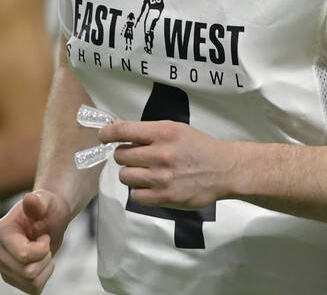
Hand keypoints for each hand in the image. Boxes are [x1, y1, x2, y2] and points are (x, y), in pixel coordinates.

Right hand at [0, 190, 72, 293]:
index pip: (24, 255)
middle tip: (45, 242)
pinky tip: (42, 262)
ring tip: (43, 251)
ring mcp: (2, 266)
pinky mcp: (11, 278)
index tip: (44, 234)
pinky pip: (34, 289)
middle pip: (28, 272)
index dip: (43, 248)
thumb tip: (30, 199)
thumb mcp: (47, 201)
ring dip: (45, 267)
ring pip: (31, 282)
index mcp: (1, 231)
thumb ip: (38, 202)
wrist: (49, 219)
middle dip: (45, 258)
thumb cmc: (48, 208)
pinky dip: (44, 277)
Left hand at [99, 119, 233, 209]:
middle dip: (125, 155)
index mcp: (162, 133)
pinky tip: (151, 185)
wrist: (223, 169)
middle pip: (120, 155)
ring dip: (131, 173)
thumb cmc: (198, 147)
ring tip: (144, 171)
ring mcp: (162, 178)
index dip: (107, 134)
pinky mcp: (165, 197)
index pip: (122, 131)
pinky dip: (140, 191)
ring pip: (125, 176)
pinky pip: (136, 195)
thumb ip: (148, 132)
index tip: (103, 136)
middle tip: (136, 156)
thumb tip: (117, 130)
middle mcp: (160, 154)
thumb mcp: (175, 129)